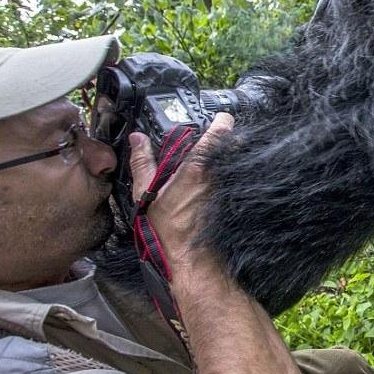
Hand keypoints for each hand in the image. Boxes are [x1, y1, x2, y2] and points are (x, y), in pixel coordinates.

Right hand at [128, 113, 233, 272]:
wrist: (189, 255)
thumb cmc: (167, 228)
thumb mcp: (145, 192)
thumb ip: (142, 162)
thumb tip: (138, 139)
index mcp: (197, 166)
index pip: (222, 131)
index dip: (222, 120)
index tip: (219, 118)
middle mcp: (217, 173)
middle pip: (233, 143)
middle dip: (225, 139)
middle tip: (212, 140)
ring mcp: (227, 185)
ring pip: (235, 160)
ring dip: (227, 157)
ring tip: (212, 162)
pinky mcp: (231, 197)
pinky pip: (234, 177)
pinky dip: (228, 174)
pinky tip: (214, 181)